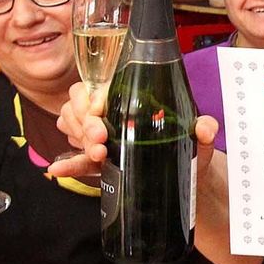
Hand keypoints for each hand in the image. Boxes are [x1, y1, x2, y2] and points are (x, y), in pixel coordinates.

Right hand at [47, 80, 219, 176]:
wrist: (188, 178)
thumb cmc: (192, 150)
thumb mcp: (200, 138)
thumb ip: (205, 129)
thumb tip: (205, 128)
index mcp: (133, 97)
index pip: (99, 85)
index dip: (92, 95)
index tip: (99, 109)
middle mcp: (113, 112)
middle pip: (80, 105)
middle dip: (85, 121)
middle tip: (100, 138)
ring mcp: (102, 136)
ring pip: (72, 127)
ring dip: (79, 140)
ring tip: (99, 154)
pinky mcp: (100, 160)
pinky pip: (77, 159)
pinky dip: (68, 164)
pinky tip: (58, 170)